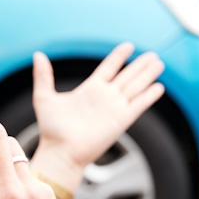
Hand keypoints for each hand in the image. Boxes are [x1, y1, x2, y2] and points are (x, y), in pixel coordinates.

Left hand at [30, 43, 164, 195]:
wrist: (60, 152)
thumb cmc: (51, 130)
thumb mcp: (44, 97)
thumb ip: (43, 75)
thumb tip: (38, 54)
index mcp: (89, 90)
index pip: (108, 68)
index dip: (119, 57)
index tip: (128, 46)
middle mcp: (105, 97)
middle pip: (127, 76)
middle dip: (140, 65)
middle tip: (153, 55)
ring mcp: (114, 108)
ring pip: (136, 86)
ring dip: (148, 75)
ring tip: (159, 63)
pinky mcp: (121, 120)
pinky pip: (139, 105)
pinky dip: (149, 96)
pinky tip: (159, 87)